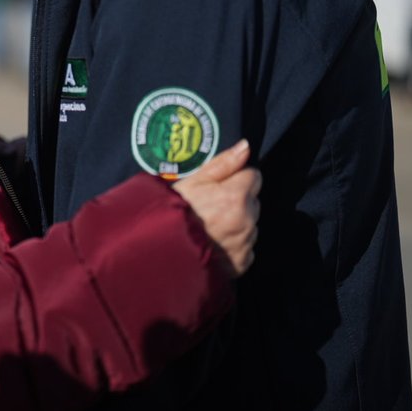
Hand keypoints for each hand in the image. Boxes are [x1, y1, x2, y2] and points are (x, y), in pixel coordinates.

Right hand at [173, 139, 260, 274]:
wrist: (157, 252)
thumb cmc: (170, 213)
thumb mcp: (192, 181)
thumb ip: (222, 164)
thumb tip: (245, 147)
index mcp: (236, 197)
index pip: (253, 176)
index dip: (235, 177)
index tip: (219, 185)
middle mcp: (246, 221)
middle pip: (253, 201)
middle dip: (238, 200)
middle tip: (210, 206)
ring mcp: (245, 244)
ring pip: (250, 225)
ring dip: (237, 223)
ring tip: (209, 227)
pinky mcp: (242, 264)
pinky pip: (246, 248)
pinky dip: (234, 245)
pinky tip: (214, 243)